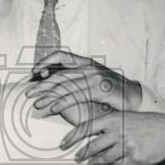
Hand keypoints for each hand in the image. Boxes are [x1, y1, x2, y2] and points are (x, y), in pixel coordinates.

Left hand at [26, 51, 143, 114]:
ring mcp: (94, 78)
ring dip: (48, 96)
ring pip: (65, 85)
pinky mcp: (99, 90)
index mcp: (86, 62)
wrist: (135, 98)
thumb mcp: (94, 81)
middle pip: (59, 74)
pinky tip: (52, 109)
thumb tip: (56, 83)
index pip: (62, 56)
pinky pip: (75, 96)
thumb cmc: (113, 91)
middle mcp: (89, 67)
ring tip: (37, 104)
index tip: (35, 72)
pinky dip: (61, 103)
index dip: (46, 61)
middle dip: (42, 84)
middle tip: (29, 94)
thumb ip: (77, 80)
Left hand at [59, 110, 164, 164]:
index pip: (86, 128)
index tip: (64, 144)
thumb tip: (91, 136)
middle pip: (92, 146)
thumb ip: (109, 124)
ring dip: (95, 162)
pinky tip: (111, 164)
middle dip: (82, 154)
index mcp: (113, 119)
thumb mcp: (126, 116)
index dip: (72, 137)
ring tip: (91, 163)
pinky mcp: (134, 158)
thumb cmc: (147, 123)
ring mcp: (125, 146)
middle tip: (77, 157)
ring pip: (103, 158)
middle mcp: (117, 132)